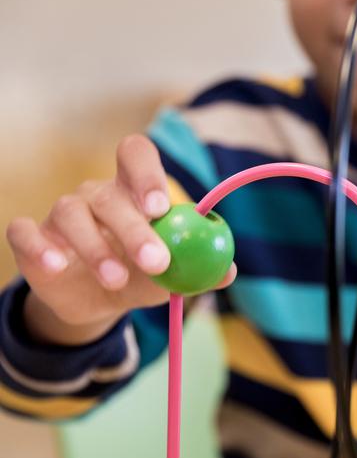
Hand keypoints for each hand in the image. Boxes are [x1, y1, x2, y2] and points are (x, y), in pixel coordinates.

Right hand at [6, 134, 234, 345]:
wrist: (97, 303)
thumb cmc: (142, 276)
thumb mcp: (173, 276)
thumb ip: (200, 270)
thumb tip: (229, 270)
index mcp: (133, 190)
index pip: (135, 154)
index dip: (146, 174)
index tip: (161, 208)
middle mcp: (96, 195)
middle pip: (109, 195)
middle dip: (135, 228)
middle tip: (156, 261)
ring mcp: (60, 214)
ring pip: (69, 213)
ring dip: (95, 247)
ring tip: (117, 279)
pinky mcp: (32, 238)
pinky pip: (25, 233)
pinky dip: (40, 247)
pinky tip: (58, 266)